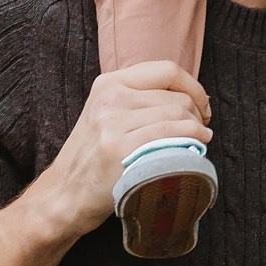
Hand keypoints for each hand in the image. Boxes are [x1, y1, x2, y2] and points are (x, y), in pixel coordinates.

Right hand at [0, 60, 210, 265]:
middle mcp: (110, 98)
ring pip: (178, 113)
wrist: (64, 196)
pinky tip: (198, 149)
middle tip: (199, 132)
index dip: (194, 86)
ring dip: (198, 129)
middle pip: (176, 95)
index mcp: (108, 84)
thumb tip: (187, 94)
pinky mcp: (120, 149)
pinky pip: (171, 135)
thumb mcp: (105, 115)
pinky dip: (193, 140)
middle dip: (197, 113)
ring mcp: (113, 123)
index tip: (202, 106)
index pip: (166, 69)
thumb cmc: (93, 159)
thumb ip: (136, 99)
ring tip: (200, 142)